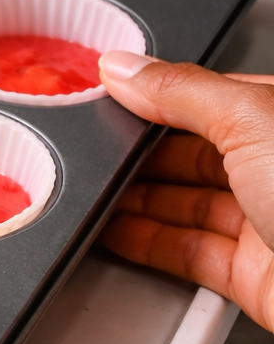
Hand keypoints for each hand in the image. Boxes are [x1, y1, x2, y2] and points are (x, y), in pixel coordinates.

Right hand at [98, 53, 273, 329]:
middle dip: (141, 151)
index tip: (106, 95)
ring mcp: (269, 222)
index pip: (209, 96)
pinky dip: (147, 243)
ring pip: (188, 203)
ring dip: (137, 199)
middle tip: (88, 147)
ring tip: (90, 190)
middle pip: (194, 152)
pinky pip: (188, 253)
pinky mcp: (254, 275)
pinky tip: (115, 232)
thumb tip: (126, 68)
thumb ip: (181, 92)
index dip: (157, 95)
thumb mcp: (253, 120)